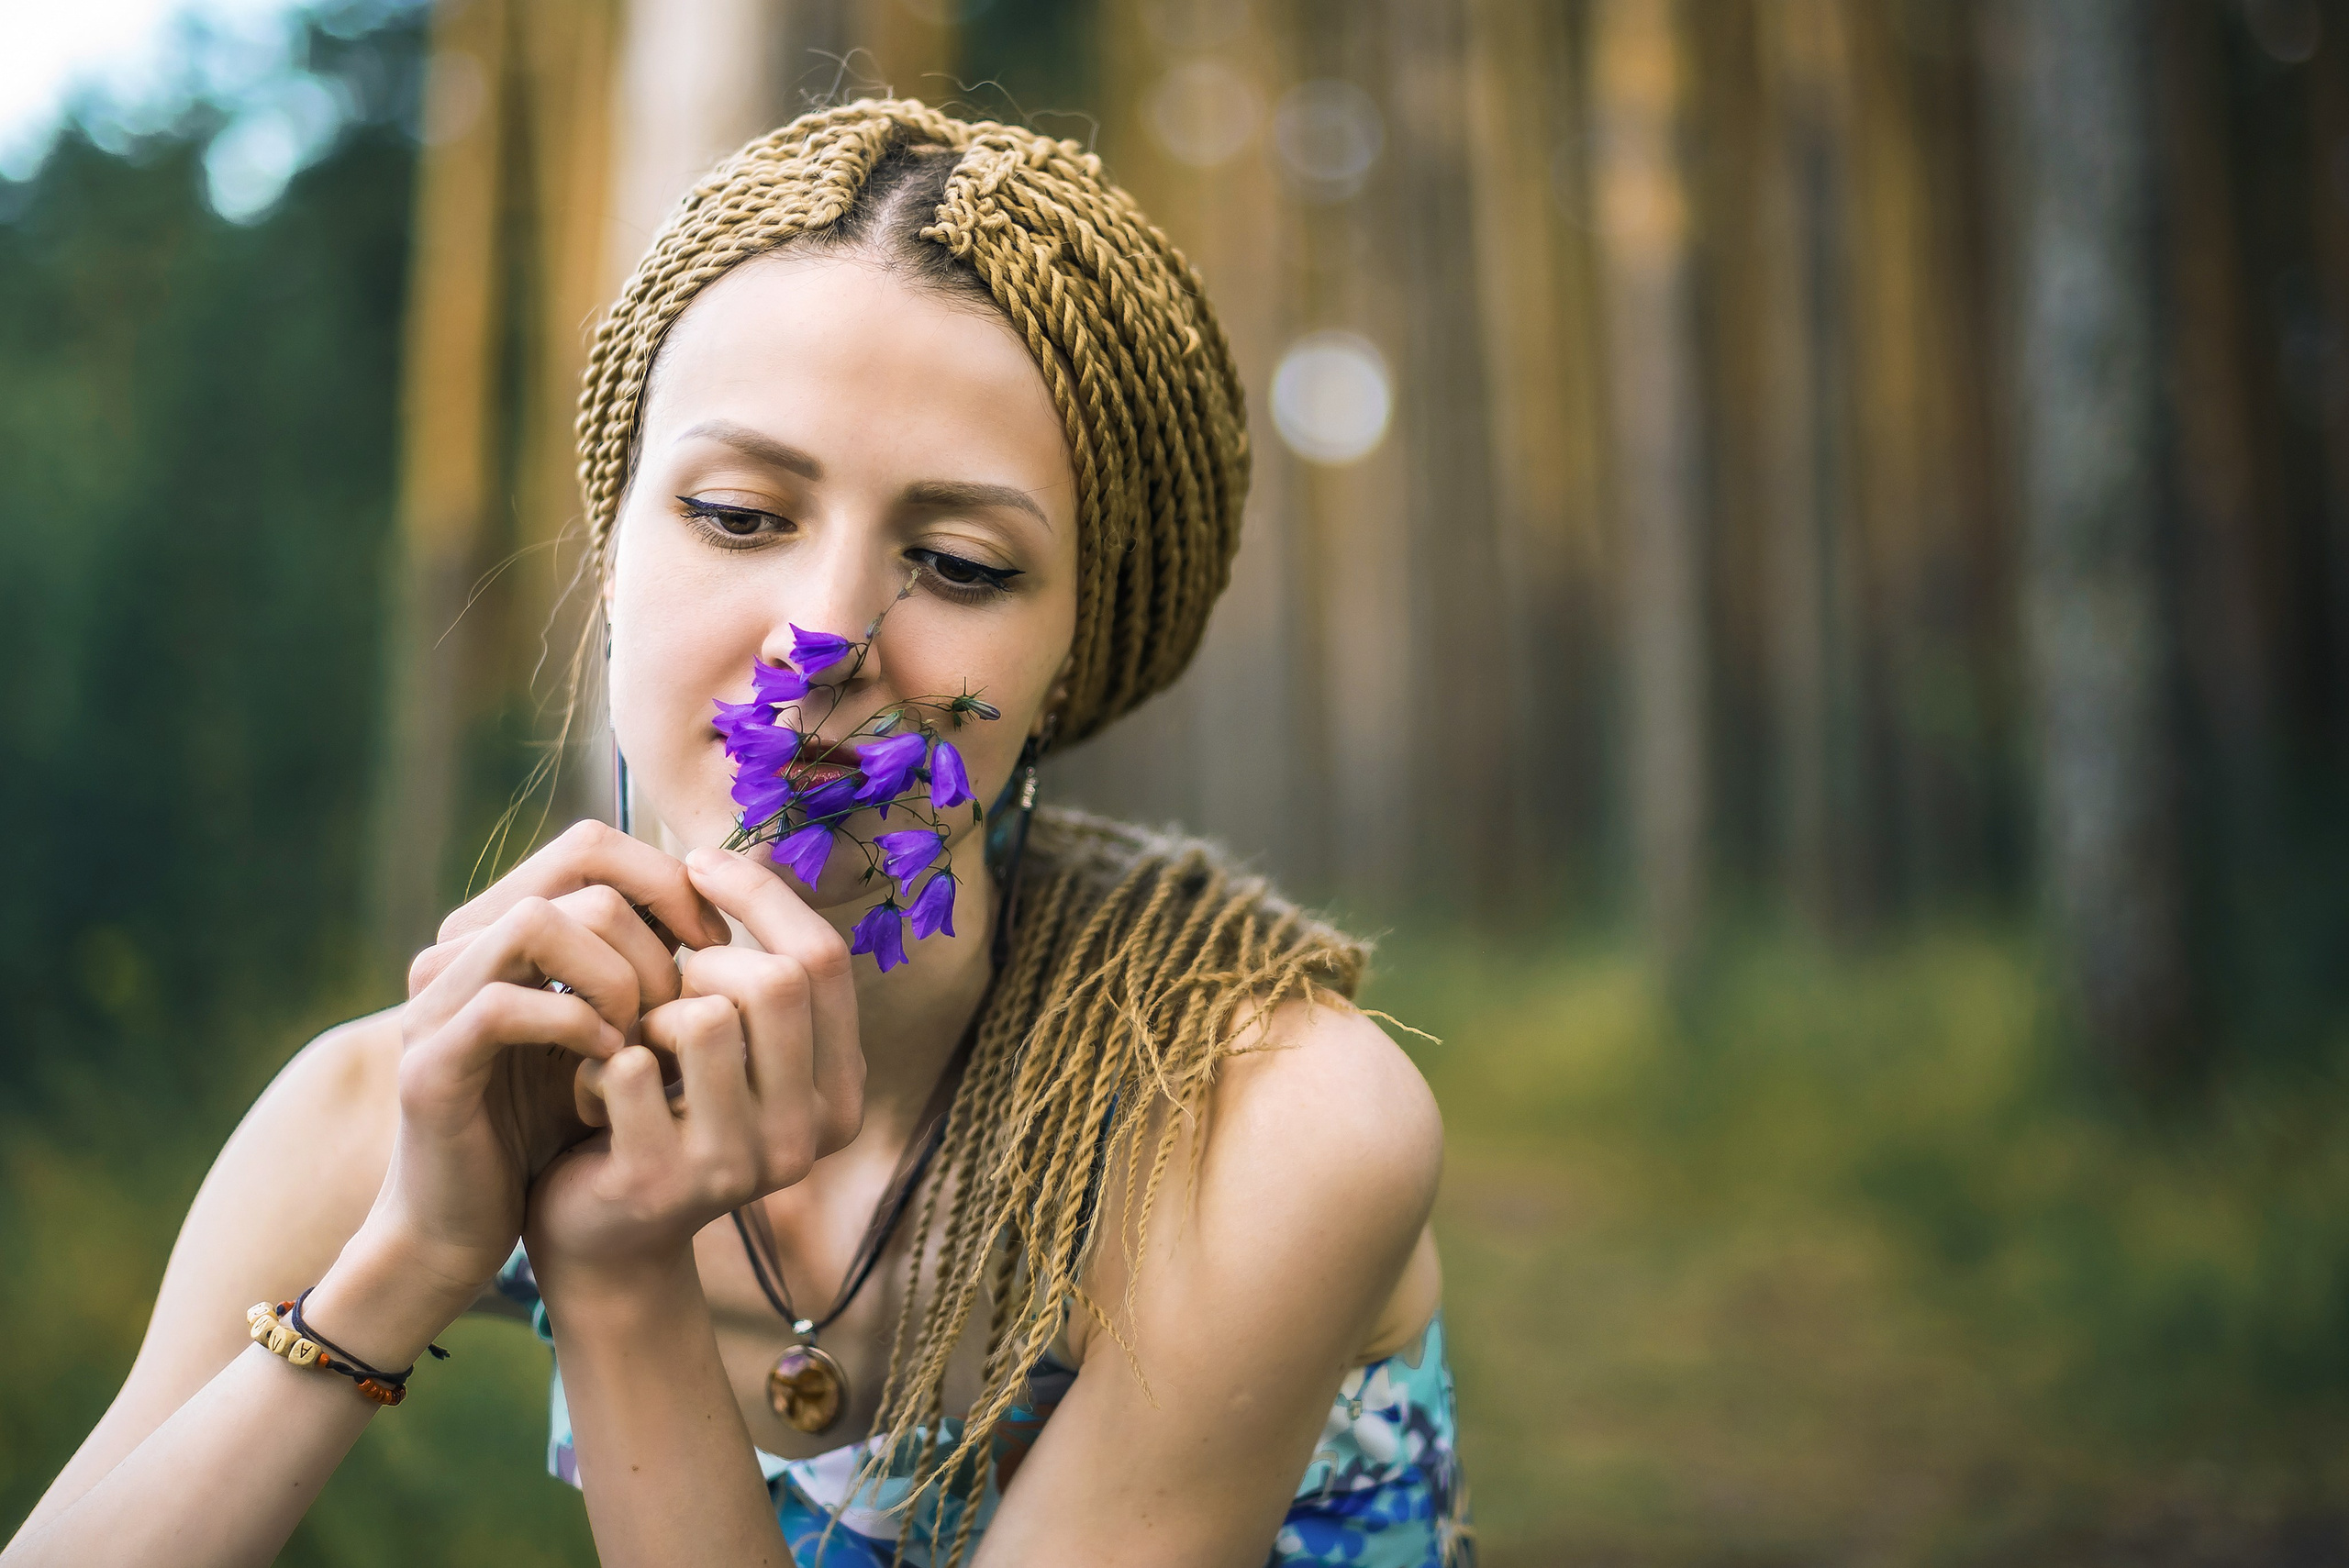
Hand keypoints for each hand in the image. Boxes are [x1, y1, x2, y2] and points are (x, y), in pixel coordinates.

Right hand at [369, 821, 733, 1293]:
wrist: (462, 1224)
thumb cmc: (547, 1122)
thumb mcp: (606, 1027)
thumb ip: (638, 963)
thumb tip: (718, 903)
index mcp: (501, 927)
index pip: (592, 846)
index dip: (668, 882)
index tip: (711, 945)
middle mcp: (460, 948)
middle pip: (579, 873)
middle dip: (654, 934)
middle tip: (680, 1000)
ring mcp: (436, 1001)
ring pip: (540, 923)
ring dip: (616, 975)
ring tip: (642, 1031)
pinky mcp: (428, 1065)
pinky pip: (503, 1006)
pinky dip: (573, 1025)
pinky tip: (609, 1062)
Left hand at [524, 847, 862, 1286]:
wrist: (600, 1241)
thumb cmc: (660, 1115)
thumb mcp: (725, 1049)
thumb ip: (753, 973)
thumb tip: (744, 847)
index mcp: (839, 1093)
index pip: (823, 960)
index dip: (761, 895)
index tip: (698, 862)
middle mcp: (807, 1136)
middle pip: (777, 981)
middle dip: (703, 960)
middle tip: (661, 986)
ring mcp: (741, 1164)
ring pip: (704, 1017)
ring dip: (648, 1013)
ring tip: (627, 1044)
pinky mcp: (664, 1181)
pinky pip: (625, 1064)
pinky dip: (592, 1061)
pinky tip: (586, 1093)